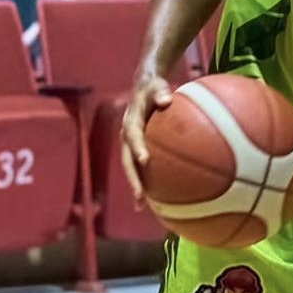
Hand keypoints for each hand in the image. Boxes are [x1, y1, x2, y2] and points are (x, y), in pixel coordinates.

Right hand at [120, 74, 172, 205]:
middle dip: (133, 179)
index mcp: (131, 122)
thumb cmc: (154, 88)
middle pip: (127, 161)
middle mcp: (127, 136)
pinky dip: (146, 181)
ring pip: (131, 168)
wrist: (144, 88)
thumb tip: (166, 99)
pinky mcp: (137, 149)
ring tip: (142, 206)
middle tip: (140, 196)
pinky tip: (158, 197)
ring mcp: (130, 144)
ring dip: (136, 186)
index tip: (145, 160)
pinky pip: (140, 167)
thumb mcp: (157, 86)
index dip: (138, 148)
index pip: (133, 136)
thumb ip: (161, 92)